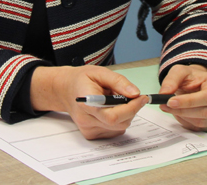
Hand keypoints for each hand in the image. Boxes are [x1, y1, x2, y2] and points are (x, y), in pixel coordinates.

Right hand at [29, 65, 147, 139]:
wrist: (65, 90)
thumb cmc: (81, 79)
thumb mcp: (99, 72)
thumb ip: (118, 82)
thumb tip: (135, 93)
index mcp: (86, 102)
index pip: (113, 115)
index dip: (131, 108)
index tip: (141, 98)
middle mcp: (86, 119)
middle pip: (119, 123)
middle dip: (131, 109)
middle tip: (131, 96)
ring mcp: (88, 129)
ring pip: (119, 128)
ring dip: (125, 115)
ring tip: (115, 100)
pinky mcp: (90, 135)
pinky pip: (114, 131)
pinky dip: (119, 121)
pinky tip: (110, 109)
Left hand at [158, 64, 206, 131]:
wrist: (199, 83)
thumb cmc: (192, 77)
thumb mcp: (181, 72)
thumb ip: (172, 80)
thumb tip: (163, 93)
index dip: (189, 102)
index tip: (170, 102)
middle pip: (205, 112)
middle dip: (183, 111)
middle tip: (165, 106)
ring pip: (203, 122)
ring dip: (184, 117)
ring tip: (172, 109)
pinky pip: (201, 128)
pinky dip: (187, 122)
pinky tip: (180, 114)